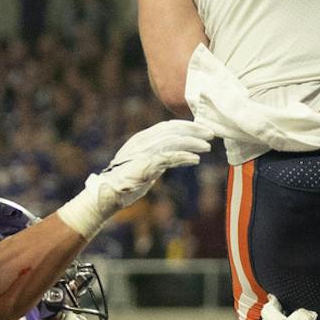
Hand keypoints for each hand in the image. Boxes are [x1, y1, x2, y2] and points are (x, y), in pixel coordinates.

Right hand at [84, 121, 214, 223]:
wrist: (107, 192)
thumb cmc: (128, 181)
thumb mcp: (148, 164)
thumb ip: (162, 157)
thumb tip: (181, 156)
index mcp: (142, 138)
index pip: (168, 126)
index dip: (187, 126)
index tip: (202, 130)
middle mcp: (143, 140)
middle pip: (173, 128)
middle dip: (194, 129)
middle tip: (211, 134)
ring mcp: (143, 151)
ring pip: (173, 140)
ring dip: (193, 143)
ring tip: (207, 147)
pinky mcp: (145, 164)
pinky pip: (168, 157)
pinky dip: (183, 157)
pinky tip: (195, 159)